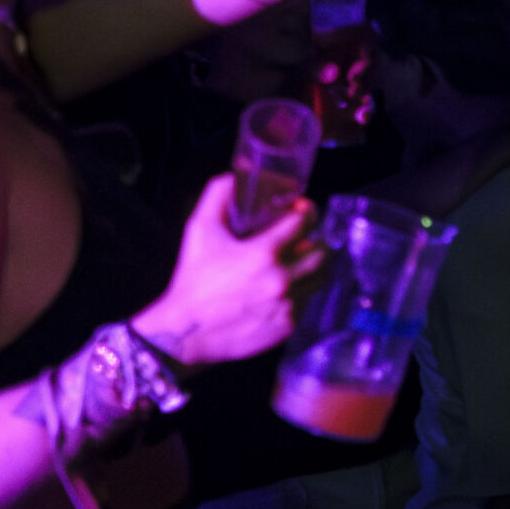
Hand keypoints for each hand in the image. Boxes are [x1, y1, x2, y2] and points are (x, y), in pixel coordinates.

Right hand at [135, 172, 324, 370]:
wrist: (186, 332)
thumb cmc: (193, 279)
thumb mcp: (199, 230)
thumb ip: (217, 195)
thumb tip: (233, 176)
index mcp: (263, 253)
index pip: (304, 222)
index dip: (306, 211)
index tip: (301, 209)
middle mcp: (281, 280)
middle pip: (323, 252)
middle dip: (317, 239)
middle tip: (306, 237)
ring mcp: (287, 305)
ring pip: (320, 278)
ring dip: (314, 266)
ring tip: (300, 261)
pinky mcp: (287, 327)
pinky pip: (307, 302)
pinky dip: (301, 292)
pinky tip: (285, 287)